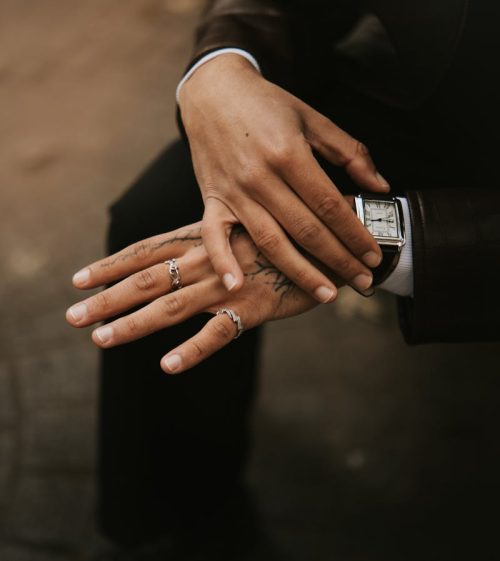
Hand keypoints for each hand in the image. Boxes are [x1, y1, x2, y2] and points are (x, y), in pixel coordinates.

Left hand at [66, 223, 317, 374]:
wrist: (328, 237)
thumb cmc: (282, 235)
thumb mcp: (240, 231)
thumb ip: (210, 245)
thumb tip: (181, 260)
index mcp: (203, 238)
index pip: (146, 251)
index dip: (111, 265)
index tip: (78, 279)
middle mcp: (209, 259)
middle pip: (147, 279)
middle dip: (107, 298)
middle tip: (72, 315)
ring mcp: (230, 283)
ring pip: (172, 305)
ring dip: (134, 323)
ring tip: (102, 338)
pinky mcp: (255, 307)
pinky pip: (219, 332)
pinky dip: (192, 349)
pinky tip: (167, 365)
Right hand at [178, 54, 388, 301]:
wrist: (213, 91)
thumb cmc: (266, 105)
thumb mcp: (312, 117)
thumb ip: (349, 152)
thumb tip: (380, 186)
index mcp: (288, 153)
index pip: (330, 205)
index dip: (355, 233)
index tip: (374, 255)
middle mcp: (260, 177)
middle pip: (306, 229)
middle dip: (339, 259)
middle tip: (363, 281)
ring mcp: (234, 192)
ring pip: (270, 241)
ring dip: (300, 272)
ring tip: (326, 295)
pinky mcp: (211, 199)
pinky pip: (213, 236)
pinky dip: (222, 261)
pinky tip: (237, 285)